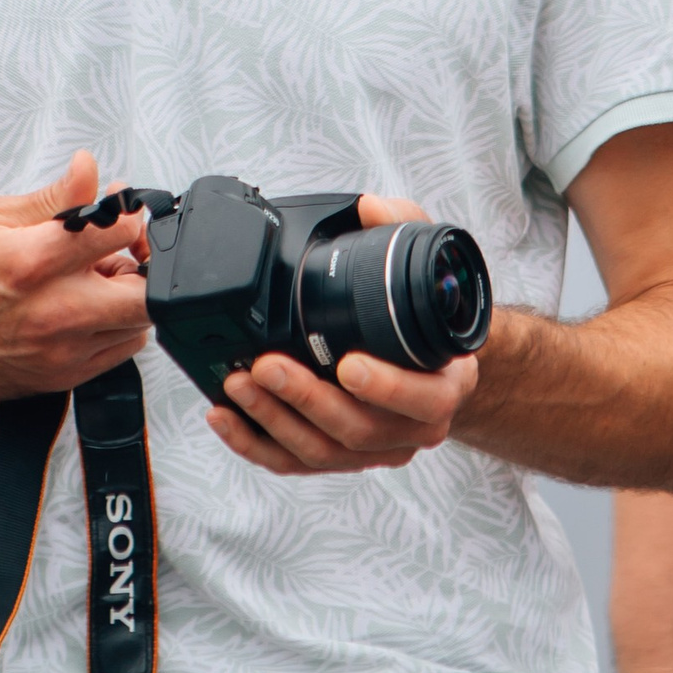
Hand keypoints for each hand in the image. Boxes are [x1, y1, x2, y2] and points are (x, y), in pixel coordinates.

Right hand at [0, 150, 155, 408]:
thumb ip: (51, 199)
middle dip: (142, 261)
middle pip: (146, 290)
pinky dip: (116, 326)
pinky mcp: (62, 378)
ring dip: (128, 295)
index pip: (119, 230)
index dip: (126, 213)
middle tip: (121, 249)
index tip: (117, 210)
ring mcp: (61, 352)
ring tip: (94, 279)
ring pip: (139, 323)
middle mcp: (53, 312)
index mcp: (32, 262)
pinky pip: (121, 351)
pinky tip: (85, 308)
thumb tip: (89, 170)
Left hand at [209, 189, 478, 478]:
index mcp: (446, 385)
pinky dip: (255, 445)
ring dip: (274, 420)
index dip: (387, 388)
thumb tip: (371, 208)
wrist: (430, 365)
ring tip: (237, 383)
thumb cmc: (424, 319)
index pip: (425, 400)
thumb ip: (405, 229)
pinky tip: (226, 418)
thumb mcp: (429, 265)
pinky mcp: (338, 458)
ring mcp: (375, 448)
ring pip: (322, 452)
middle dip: (306, 399)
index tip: (347, 365)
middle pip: (359, 430)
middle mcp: (415, 427)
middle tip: (266, 364)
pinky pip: (294, 463)